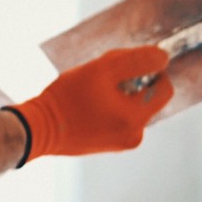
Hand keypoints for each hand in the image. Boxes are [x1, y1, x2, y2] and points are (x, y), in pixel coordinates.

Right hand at [10, 46, 172, 161]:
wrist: (37, 128)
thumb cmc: (66, 98)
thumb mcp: (102, 69)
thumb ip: (136, 60)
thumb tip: (163, 57)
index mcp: (136, 119)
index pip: (164, 88)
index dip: (149, 71)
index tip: (124, 67)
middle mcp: (134, 136)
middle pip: (147, 96)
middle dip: (130, 82)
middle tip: (102, 79)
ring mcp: (122, 143)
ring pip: (133, 105)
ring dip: (119, 93)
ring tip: (92, 92)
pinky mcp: (109, 144)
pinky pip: (120, 117)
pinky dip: (110, 106)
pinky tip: (89, 103)